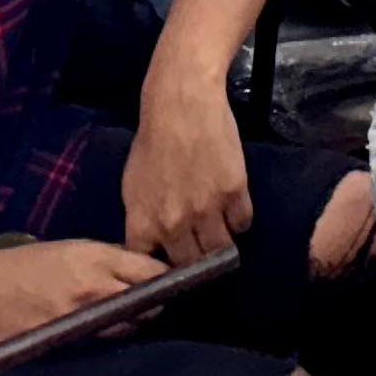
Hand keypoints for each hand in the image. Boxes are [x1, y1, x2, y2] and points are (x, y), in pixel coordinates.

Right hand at [0, 238, 165, 349]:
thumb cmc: (23, 265)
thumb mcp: (73, 249)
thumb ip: (111, 260)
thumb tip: (147, 271)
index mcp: (98, 261)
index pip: (155, 274)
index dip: (170, 281)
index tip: (177, 285)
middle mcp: (95, 292)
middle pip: (148, 306)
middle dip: (156, 307)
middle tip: (157, 307)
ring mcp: (79, 323)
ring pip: (127, 331)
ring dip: (132, 328)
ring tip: (128, 323)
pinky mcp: (63, 347)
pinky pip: (98, 347)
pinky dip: (104, 342)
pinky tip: (100, 336)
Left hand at [124, 73, 253, 263]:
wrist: (181, 107)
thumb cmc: (152, 143)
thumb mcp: (133, 188)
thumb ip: (144, 221)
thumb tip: (156, 244)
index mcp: (143, 223)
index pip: (151, 268)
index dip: (163, 267)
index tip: (171, 263)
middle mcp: (174, 224)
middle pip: (191, 264)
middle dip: (197, 260)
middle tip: (202, 251)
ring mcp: (206, 210)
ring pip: (221, 249)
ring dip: (222, 245)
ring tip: (221, 234)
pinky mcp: (235, 193)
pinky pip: (243, 223)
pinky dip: (239, 220)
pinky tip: (233, 209)